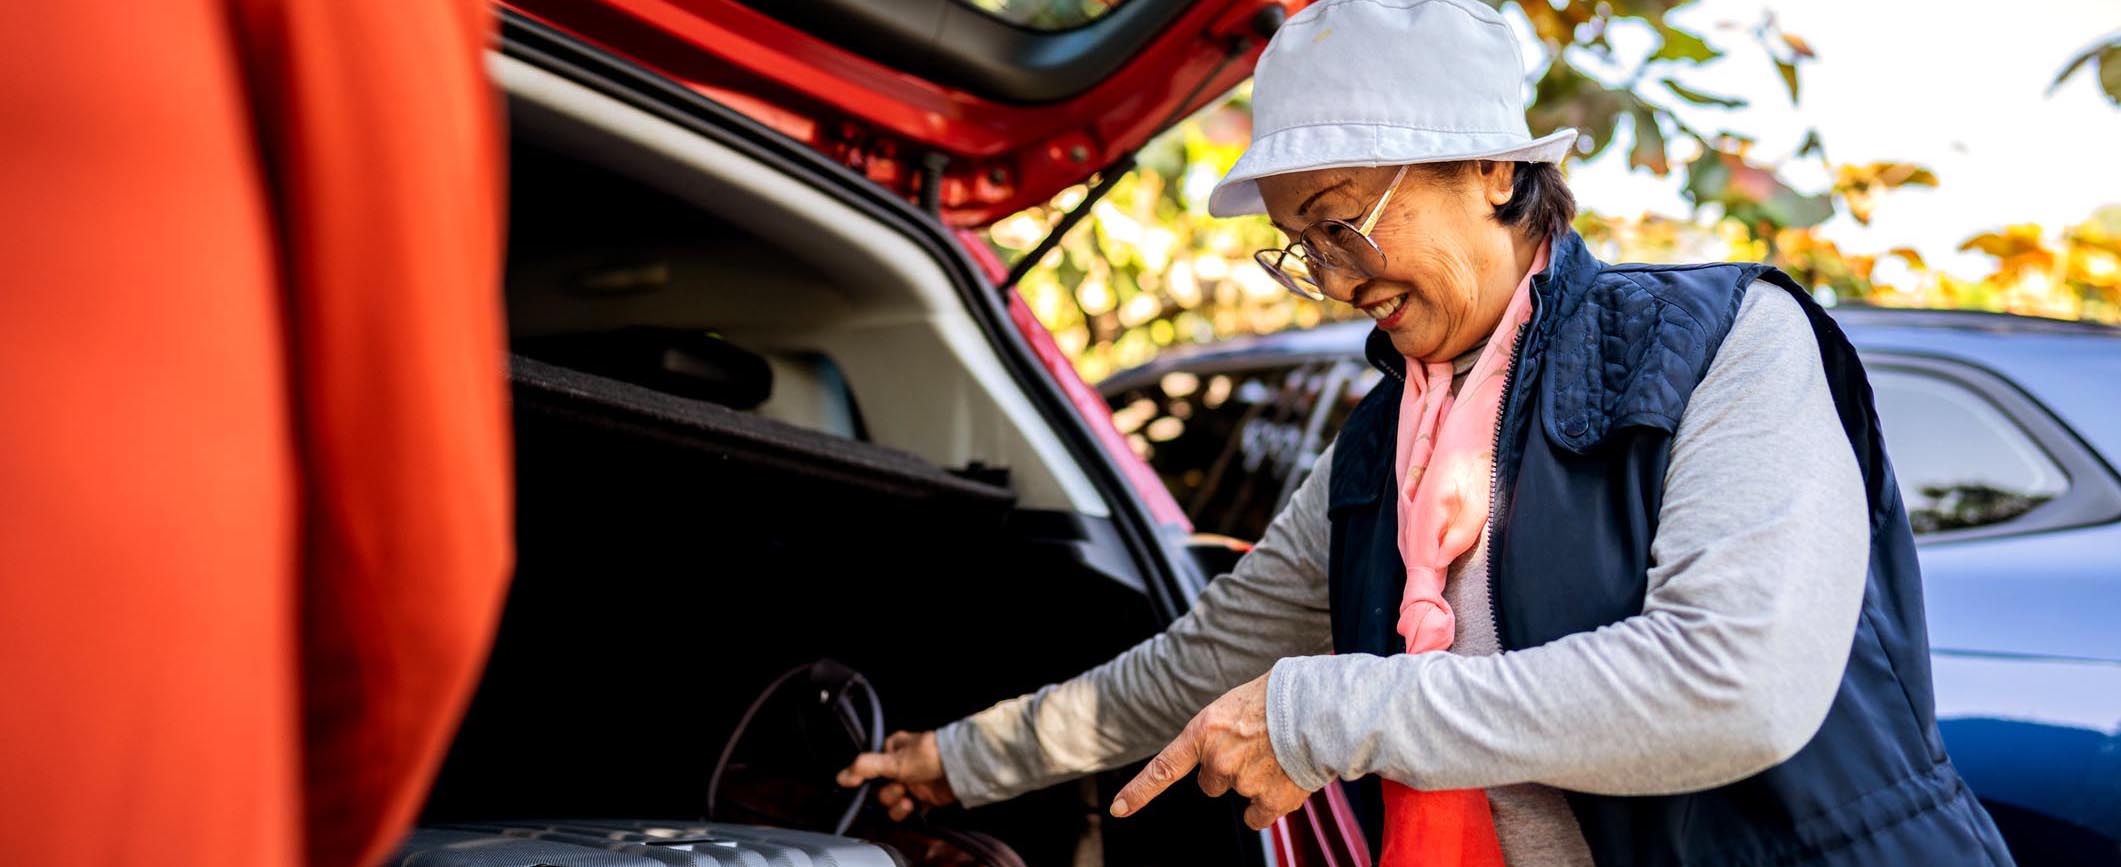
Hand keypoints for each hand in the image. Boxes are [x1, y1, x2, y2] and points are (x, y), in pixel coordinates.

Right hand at [837, 729, 957, 820]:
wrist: (959, 768)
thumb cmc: (926, 756)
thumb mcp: (891, 760)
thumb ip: (863, 768)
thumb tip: (839, 777)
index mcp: (891, 750)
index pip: (869, 769)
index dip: (868, 780)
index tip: (870, 785)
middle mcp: (900, 766)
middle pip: (879, 789)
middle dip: (887, 793)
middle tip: (900, 788)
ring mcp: (912, 783)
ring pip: (891, 802)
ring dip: (896, 805)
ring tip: (909, 799)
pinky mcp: (924, 798)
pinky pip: (907, 810)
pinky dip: (907, 812)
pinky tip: (914, 807)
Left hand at [1109, 674, 1310, 829]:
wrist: (1318, 706)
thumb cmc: (1281, 698)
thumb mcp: (1236, 704)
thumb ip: (1221, 732)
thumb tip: (1225, 752)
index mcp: (1204, 732)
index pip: (1163, 768)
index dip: (1139, 792)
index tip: (1119, 809)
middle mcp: (1218, 760)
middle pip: (1211, 784)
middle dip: (1228, 771)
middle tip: (1255, 749)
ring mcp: (1242, 782)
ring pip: (1240, 795)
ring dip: (1256, 781)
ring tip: (1278, 755)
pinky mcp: (1269, 800)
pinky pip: (1258, 817)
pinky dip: (1270, 805)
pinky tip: (1284, 782)